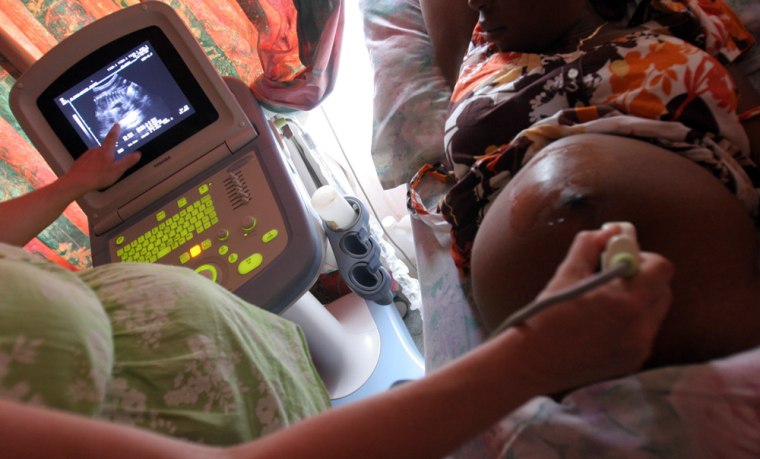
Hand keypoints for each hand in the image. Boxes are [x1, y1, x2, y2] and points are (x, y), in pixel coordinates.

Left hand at [61, 124, 140, 195]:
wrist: (77, 181)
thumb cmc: (98, 176)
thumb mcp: (117, 170)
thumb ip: (128, 161)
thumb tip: (137, 154)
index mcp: (105, 151)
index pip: (112, 137)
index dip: (115, 131)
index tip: (117, 125)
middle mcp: (95, 150)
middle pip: (104, 148)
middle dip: (108, 154)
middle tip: (112, 163)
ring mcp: (87, 155)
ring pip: (96, 155)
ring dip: (100, 161)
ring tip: (102, 172)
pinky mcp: (80, 161)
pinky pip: (89, 161)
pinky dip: (92, 166)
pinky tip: (93, 174)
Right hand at [512, 225, 672, 393]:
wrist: (533, 362)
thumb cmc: (547, 315)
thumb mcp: (567, 274)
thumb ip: (590, 245)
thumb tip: (612, 230)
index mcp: (627, 301)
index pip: (662, 268)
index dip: (644, 258)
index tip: (622, 259)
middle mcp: (641, 326)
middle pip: (664, 290)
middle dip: (644, 278)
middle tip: (614, 278)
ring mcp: (639, 347)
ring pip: (655, 312)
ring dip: (638, 301)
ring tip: (605, 304)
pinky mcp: (633, 362)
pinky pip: (644, 333)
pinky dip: (631, 323)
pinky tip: (602, 325)